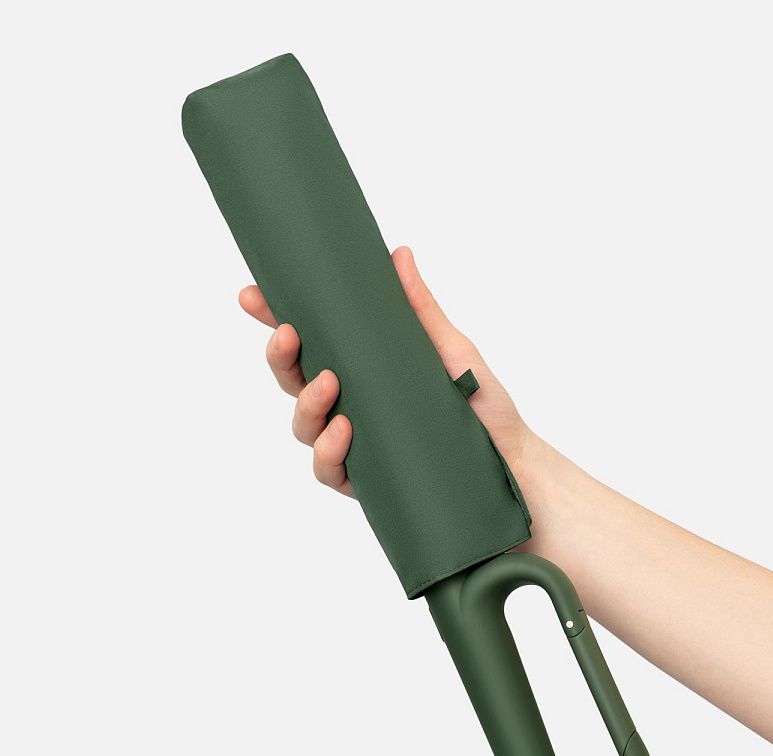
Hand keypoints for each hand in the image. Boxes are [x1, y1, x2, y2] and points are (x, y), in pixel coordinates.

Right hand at [238, 246, 537, 498]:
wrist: (514, 462)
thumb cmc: (484, 406)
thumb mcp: (451, 350)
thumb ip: (420, 309)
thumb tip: (399, 254)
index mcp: (363, 370)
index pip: (310, 344)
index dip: (275, 319)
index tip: (253, 295)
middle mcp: (350, 406)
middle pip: (293, 382)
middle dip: (280, 357)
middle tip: (288, 334)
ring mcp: (355, 444)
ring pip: (303, 426)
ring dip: (306, 404)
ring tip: (331, 384)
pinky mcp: (367, 480)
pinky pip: (329, 469)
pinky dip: (329, 451)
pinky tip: (345, 431)